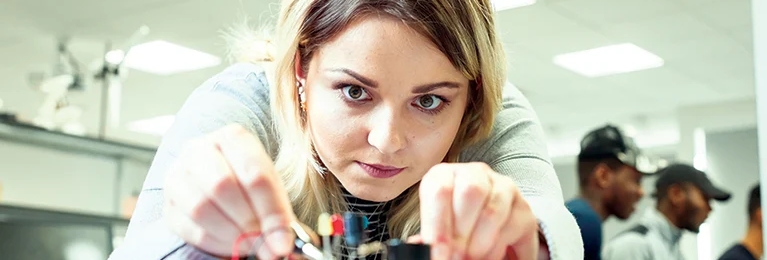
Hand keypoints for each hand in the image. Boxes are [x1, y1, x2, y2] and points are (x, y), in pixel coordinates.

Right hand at [163, 124, 296, 258]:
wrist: (228, 191)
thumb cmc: (253, 188)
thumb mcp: (272, 192)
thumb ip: (277, 216)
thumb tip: (279, 246)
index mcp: (232, 137)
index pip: (254, 173)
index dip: (270, 210)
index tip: (282, 239)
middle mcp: (199, 149)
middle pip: (222, 185)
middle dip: (247, 220)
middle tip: (263, 240)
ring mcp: (178, 174)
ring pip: (200, 207)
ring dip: (230, 233)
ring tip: (249, 243)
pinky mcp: (168, 203)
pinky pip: (188, 227)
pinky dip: (214, 242)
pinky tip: (231, 244)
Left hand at [418, 162, 539, 259]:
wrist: (480, 231)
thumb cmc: (451, 226)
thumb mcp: (435, 228)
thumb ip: (430, 236)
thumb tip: (419, 246)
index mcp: (444, 175)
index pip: (440, 190)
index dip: (438, 225)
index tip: (438, 252)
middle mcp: (475, 173)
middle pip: (471, 192)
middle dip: (461, 233)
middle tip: (456, 256)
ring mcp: (503, 187)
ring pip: (493, 211)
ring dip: (480, 244)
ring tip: (471, 258)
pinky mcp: (524, 208)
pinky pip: (513, 227)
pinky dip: (498, 249)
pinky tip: (487, 257)